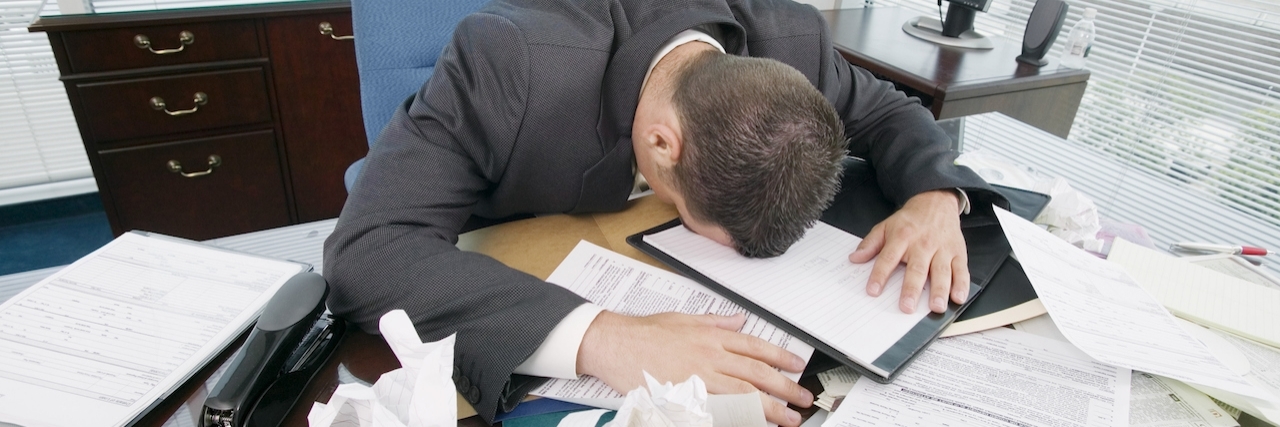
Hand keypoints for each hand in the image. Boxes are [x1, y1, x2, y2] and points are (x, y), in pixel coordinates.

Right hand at [576, 311, 811, 426]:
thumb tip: (739, 320)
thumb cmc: (645, 332)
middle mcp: (709, 358)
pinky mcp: (685, 398)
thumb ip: (716, 322)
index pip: (755, 347)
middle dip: (784, 388)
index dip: (780, 357)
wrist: (615, 344)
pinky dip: (737, 418)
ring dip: (769, 408)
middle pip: (756, 374)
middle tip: (802, 399)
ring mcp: (698, 380)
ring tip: (788, 419)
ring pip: (743, 395)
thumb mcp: (685, 319)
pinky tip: (751, 424)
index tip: (798, 366)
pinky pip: (717, 412)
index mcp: (711, 338)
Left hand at [847, 190, 967, 313]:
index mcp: (902, 237)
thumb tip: (855, 258)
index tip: (873, 291)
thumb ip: (870, 244)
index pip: (888, 258)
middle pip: (917, 269)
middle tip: (907, 306)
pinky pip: (961, 270)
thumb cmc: (910, 220)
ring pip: (941, 271)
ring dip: (939, 290)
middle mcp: (923, 244)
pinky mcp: (958, 252)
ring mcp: (942, 249)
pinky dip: (961, 284)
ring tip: (936, 307)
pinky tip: (958, 297)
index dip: (880, 275)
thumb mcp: (886, 226)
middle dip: (912, 289)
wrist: (936, 202)